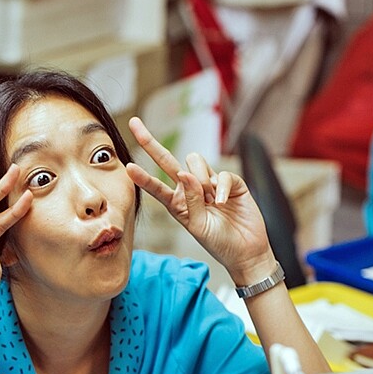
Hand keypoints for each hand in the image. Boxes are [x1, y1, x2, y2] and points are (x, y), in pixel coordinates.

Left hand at [125, 117, 274, 284]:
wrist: (245, 251)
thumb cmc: (218, 241)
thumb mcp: (197, 225)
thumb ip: (190, 201)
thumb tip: (185, 174)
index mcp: (176, 202)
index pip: (155, 186)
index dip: (142, 176)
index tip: (127, 167)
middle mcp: (189, 189)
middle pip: (167, 160)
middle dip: (149, 143)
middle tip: (133, 123)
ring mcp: (210, 184)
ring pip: (195, 162)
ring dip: (201, 179)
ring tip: (212, 202)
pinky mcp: (231, 182)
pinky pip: (222, 174)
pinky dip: (222, 188)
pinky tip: (223, 202)